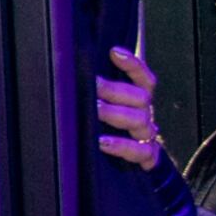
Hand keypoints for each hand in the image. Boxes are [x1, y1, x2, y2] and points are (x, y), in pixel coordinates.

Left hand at [92, 47, 162, 171]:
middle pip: (140, 97)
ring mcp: (147, 135)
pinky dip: (122, 146)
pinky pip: (140, 151)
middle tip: (95, 86)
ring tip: (96, 111)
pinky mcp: (147, 156)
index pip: (144, 78)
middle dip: (116, 90)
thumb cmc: (111, 129)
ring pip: (139, 120)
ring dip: (116, 114)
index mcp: (139, 99)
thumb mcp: (106, 107)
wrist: (130, 163)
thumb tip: (68, 75)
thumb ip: (97, 93)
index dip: (133, 64)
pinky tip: (102, 142)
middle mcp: (145, 114)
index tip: (114, 52)